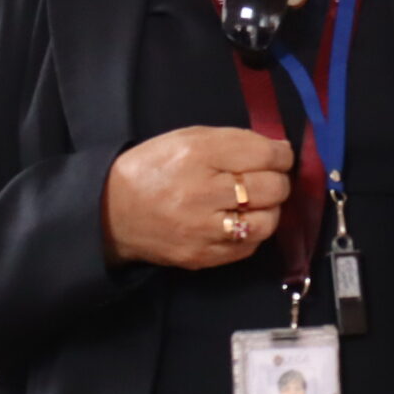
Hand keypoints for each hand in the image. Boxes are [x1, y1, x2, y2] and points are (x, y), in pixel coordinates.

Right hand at [102, 127, 295, 270]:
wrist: (111, 212)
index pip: (265, 155)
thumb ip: (235, 141)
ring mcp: (202, 228)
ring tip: (254, 202)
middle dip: (278, 181)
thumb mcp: (188, 138)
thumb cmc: (154, 169)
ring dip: (269, 210)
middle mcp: (201, 192)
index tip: (279, 156)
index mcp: (198, 153)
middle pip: (272, 188)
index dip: (281, 155)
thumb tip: (279, 150)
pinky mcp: (202, 255)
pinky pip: (249, 246)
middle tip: (266, 179)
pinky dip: (252, 232)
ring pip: (267, 221)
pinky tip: (239, 221)